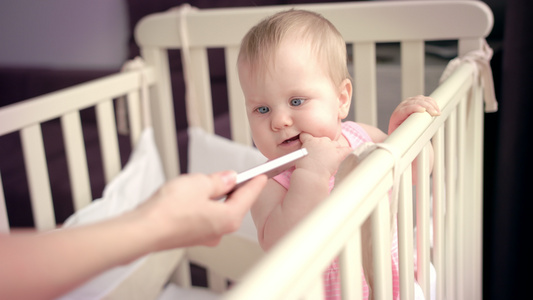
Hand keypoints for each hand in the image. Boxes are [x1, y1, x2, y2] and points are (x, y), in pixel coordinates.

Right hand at [137, 171, 266, 248]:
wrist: (143, 230)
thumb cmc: (169, 211)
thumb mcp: (199, 184)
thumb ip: (218, 181)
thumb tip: (228, 178)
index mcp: (228, 218)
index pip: (248, 196)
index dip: (256, 182)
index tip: (263, 175)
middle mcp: (220, 231)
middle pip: (235, 205)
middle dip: (235, 189)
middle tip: (237, 174)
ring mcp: (205, 236)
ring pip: (219, 211)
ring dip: (218, 197)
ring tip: (209, 182)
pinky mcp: (191, 236)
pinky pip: (205, 217)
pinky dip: (205, 206)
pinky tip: (195, 196)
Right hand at [297, 133, 351, 177]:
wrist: (311, 175)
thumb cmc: (303, 168)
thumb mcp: (299, 156)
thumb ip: (303, 150)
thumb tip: (307, 152)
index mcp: (310, 141)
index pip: (308, 135)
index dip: (307, 139)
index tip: (308, 143)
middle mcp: (321, 141)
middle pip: (324, 139)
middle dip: (323, 145)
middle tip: (320, 155)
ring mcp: (331, 147)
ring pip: (335, 143)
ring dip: (334, 148)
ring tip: (330, 157)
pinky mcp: (339, 154)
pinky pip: (346, 149)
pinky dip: (347, 150)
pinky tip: (348, 151)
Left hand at [388, 95, 439, 133]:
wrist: (399, 129)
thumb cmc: (401, 133)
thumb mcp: (401, 135)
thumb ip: (405, 134)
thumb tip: (411, 139)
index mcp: (397, 115)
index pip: (405, 109)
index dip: (414, 108)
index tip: (423, 110)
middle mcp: (402, 106)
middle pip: (415, 102)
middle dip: (426, 106)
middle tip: (435, 113)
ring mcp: (409, 102)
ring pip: (421, 99)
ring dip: (431, 104)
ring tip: (437, 113)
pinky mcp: (415, 101)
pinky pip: (425, 99)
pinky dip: (432, 102)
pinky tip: (436, 108)